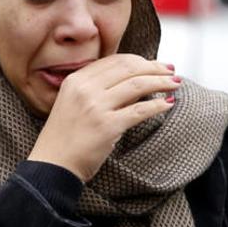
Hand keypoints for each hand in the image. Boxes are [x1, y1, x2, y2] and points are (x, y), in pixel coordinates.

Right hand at [27, 54, 178, 180]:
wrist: (53, 166)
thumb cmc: (66, 137)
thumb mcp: (73, 102)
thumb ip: (96, 88)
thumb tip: (134, 79)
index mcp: (76, 80)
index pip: (116, 60)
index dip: (141, 60)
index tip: (156, 65)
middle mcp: (85, 89)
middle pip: (130, 68)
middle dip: (155, 68)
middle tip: (171, 72)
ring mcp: (96, 107)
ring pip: (138, 85)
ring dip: (161, 83)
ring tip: (175, 84)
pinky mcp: (108, 126)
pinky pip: (141, 110)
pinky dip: (158, 106)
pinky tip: (168, 104)